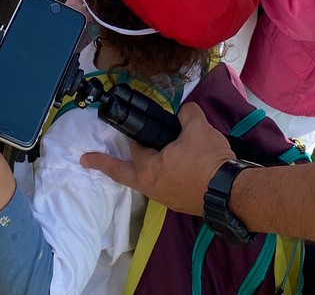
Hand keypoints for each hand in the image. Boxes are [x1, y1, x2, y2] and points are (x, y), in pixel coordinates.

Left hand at [80, 103, 233, 215]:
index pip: (120, 161)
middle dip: (131, 156)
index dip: (100, 159)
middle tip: (132, 144)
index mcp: (149, 170)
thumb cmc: (208, 160)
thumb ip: (186, 114)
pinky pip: (168, 184)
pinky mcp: (182, 203)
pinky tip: (186, 163)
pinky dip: (171, 172)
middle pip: (134, 170)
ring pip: (152, 177)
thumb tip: (184, 113)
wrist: (231, 192)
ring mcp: (167, 199)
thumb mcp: (197, 127)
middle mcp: (153, 188)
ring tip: (170, 150)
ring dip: (155, 164)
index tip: (83, 159)